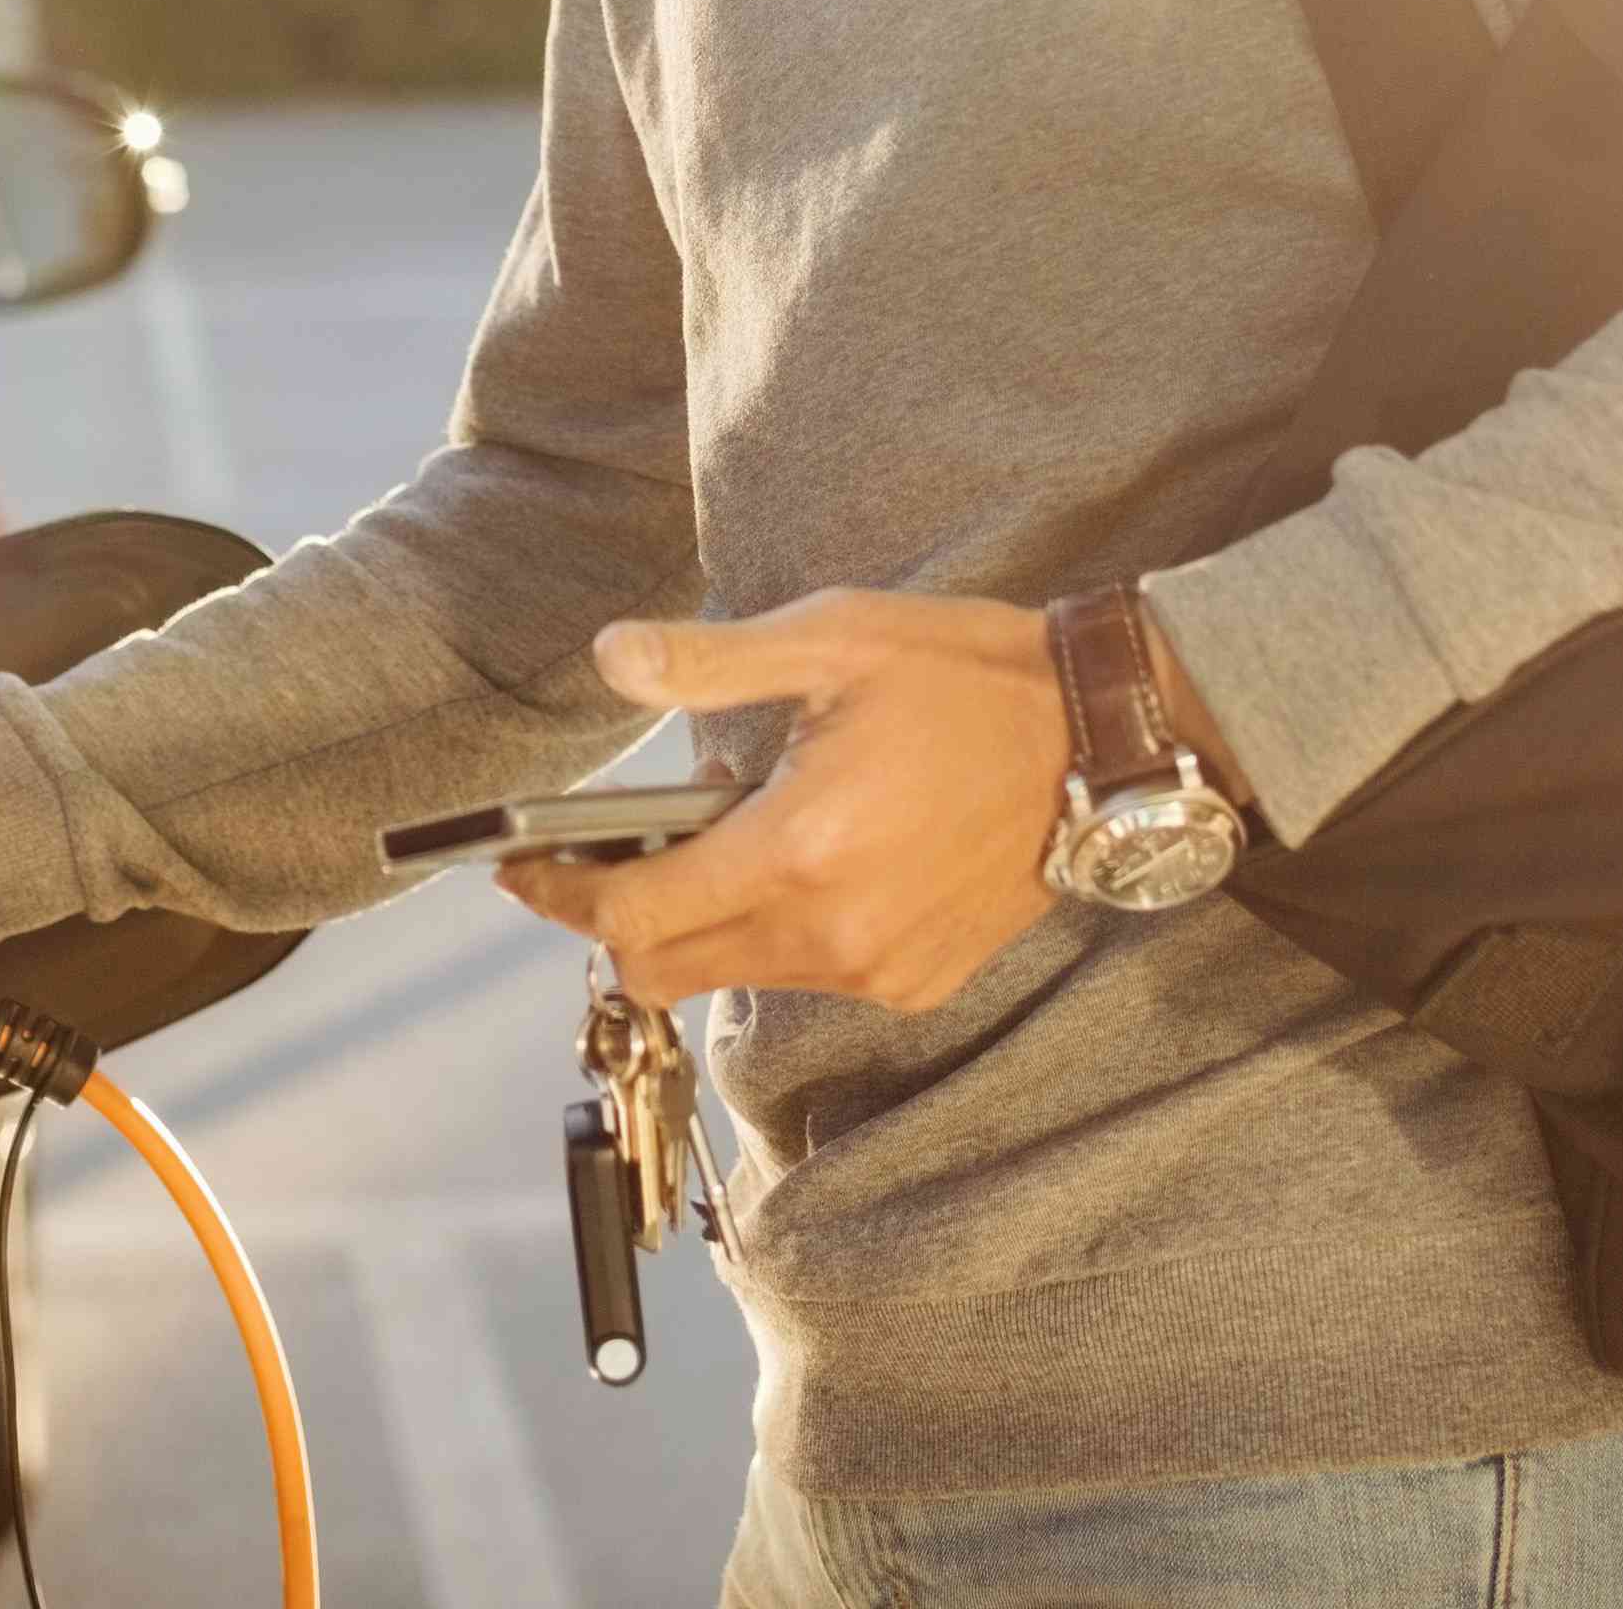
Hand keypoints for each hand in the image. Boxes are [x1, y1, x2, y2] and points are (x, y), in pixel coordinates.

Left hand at [496, 589, 1066, 1013]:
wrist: (1101, 743)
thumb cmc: (965, 677)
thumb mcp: (834, 639)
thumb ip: (711, 661)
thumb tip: (610, 658)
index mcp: (797, 850)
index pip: (633, 915)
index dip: (560, 896)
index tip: (521, 868)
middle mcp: (829, 933)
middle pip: (665, 970)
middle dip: (616, 920)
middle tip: (607, 856)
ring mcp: (875, 971)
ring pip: (733, 977)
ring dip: (700, 924)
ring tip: (724, 838)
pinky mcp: (914, 982)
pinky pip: (804, 978)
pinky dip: (774, 934)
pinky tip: (804, 862)